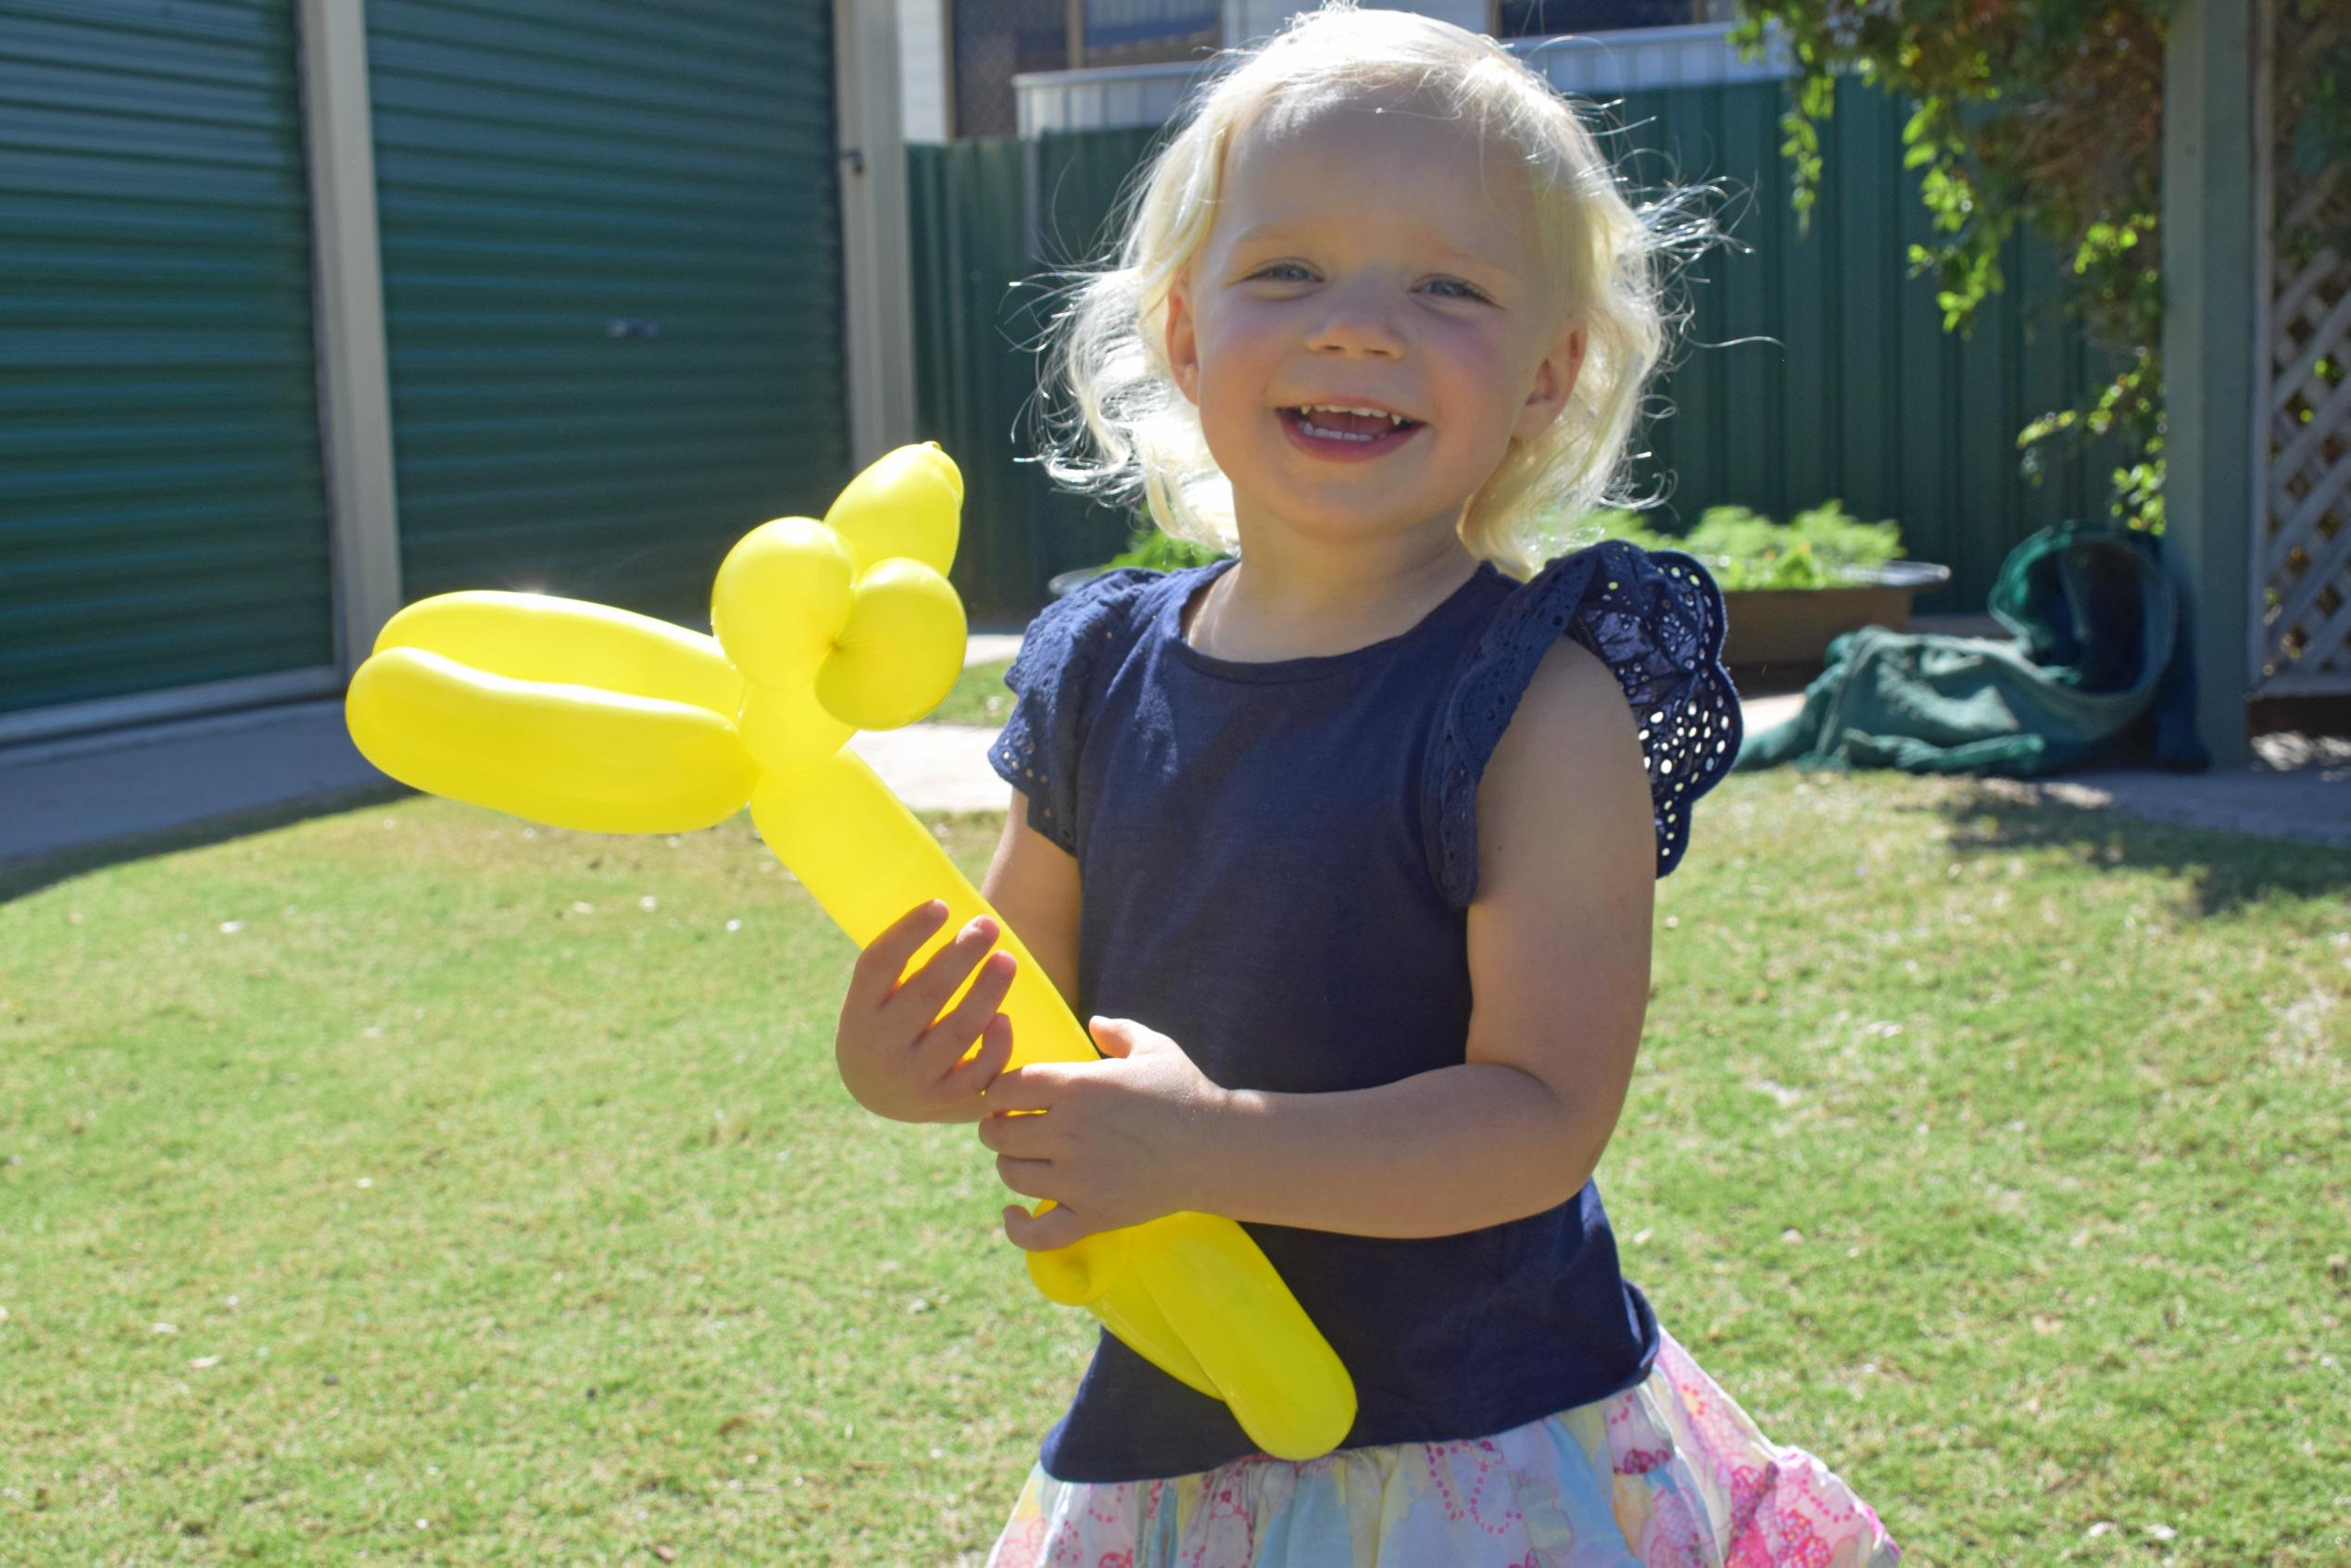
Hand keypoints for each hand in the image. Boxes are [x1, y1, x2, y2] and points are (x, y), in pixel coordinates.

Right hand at [835, 900, 1017, 1122]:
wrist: (879, 1094)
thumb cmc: (888, 1024)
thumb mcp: (875, 1000)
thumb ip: (900, 966)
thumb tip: (946, 907)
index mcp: (858, 1011)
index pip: (878, 964)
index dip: (909, 932)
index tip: (941, 905)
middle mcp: (879, 1046)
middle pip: (926, 993)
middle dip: (962, 955)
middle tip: (988, 925)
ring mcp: (912, 1078)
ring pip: (958, 1031)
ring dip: (987, 991)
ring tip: (1006, 960)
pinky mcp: (944, 1102)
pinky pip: (977, 1074)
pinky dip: (995, 1046)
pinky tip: (1004, 1017)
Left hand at [976, 1017, 1229, 1250]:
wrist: (1218, 1148)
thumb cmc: (1185, 1092)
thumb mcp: (1154, 1048)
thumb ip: (1118, 1032)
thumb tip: (1094, 1022)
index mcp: (1076, 1087)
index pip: (1005, 1088)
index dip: (1000, 1091)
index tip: (1010, 1096)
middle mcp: (1069, 1132)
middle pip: (999, 1132)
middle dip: (998, 1128)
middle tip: (1012, 1127)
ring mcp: (1078, 1178)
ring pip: (1012, 1175)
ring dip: (1011, 1165)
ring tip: (1025, 1159)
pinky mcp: (1093, 1215)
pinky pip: (1037, 1232)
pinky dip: (1018, 1226)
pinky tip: (1014, 1212)